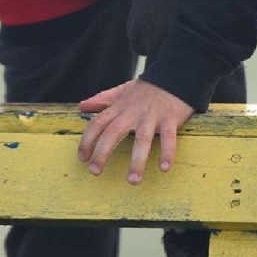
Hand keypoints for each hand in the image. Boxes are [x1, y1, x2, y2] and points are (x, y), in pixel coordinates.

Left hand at [77, 78, 195, 184]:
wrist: (175, 76)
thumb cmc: (147, 88)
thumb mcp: (122, 90)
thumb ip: (103, 99)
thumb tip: (81, 106)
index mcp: (120, 107)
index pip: (98, 123)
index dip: (87, 140)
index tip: (82, 158)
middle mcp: (133, 112)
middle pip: (113, 132)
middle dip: (102, 152)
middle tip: (95, 172)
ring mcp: (152, 116)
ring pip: (142, 139)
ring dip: (137, 160)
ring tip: (132, 180)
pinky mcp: (170, 119)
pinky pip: (169, 138)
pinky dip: (167, 153)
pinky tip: (164, 168)